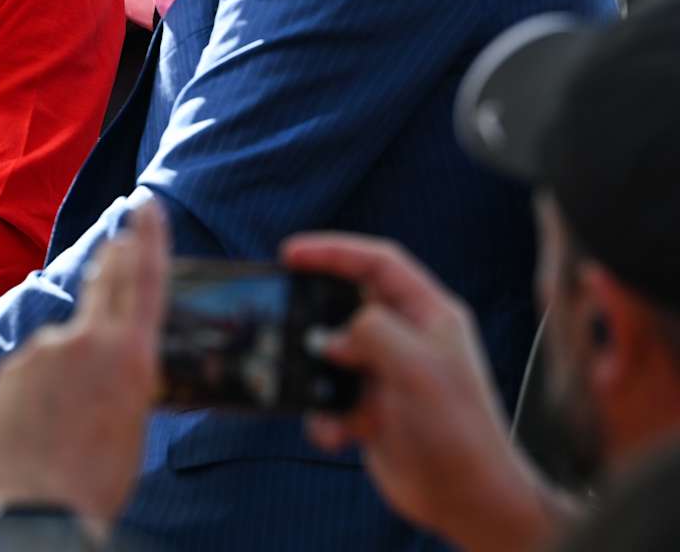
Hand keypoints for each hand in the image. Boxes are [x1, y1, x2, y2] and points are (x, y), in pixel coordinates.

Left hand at [0, 201, 168, 534]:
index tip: (144, 205)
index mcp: (126, 356)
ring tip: (66, 429)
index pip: (141, 281)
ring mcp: (34, 357)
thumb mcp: (132, 423)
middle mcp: (78, 343)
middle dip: (110, 263)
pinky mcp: (0, 376)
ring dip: (62, 375)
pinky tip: (37, 435)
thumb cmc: (96, 483)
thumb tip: (110, 359)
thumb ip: (119, 376)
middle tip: (116, 239)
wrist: (37, 516)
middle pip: (98, 289)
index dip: (146, 239)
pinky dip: (31, 400)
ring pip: (55, 352)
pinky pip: (22, 380)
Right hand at [283, 233, 564, 551]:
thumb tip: (329, 336)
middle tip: (283, 311)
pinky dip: (323, 416)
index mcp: (430, 316)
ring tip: (308, 386)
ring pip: (331, 354)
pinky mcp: (372, 411)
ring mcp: (388, 376)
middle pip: (348, 304)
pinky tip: (335, 434)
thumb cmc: (459, 430)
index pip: (379, 264)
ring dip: (314, 373)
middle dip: (315, 312)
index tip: (290, 254)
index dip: (334, 251)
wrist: (469, 500)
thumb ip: (370, 331)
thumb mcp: (417, 365)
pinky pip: (330, 400)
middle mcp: (408, 340)